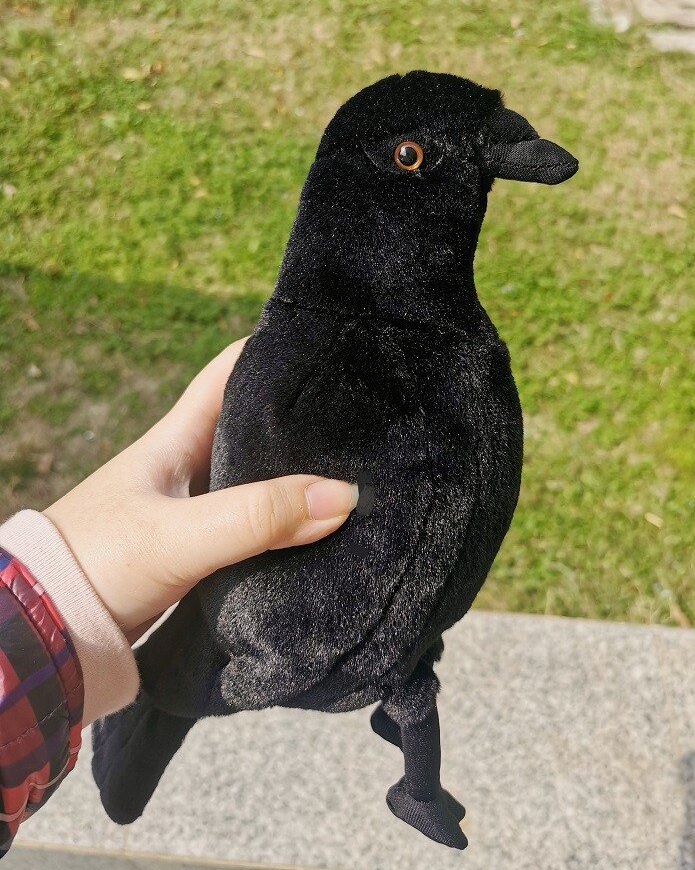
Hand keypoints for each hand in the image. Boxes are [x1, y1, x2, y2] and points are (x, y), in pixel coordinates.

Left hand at [44, 339, 357, 643]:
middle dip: (300, 419)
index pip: (230, 372)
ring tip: (356, 469)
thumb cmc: (99, 564)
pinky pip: (253, 523)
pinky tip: (316, 528)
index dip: (273, 352)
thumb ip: (258, 518)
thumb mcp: (180, 536)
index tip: (327, 347)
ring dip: (296, 476)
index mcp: (176, 438)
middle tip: (360, 417)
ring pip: (256, 477)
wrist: (49, 632)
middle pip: (253, 426)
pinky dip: (283, 522)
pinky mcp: (198, 549)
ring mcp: (193, 507)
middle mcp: (187, 464)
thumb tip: (342, 495)